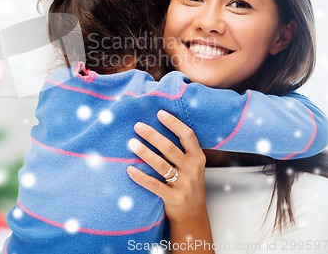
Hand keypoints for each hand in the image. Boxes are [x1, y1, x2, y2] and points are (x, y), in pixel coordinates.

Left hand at [126, 110, 207, 224]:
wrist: (193, 214)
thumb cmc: (188, 183)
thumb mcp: (192, 165)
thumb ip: (181, 149)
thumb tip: (157, 126)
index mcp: (198, 157)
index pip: (188, 135)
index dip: (174, 123)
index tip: (159, 113)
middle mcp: (192, 169)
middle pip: (170, 148)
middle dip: (152, 135)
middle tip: (137, 126)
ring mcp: (184, 184)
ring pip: (161, 165)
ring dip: (144, 152)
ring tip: (131, 143)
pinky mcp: (173, 198)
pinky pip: (154, 185)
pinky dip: (140, 177)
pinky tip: (130, 169)